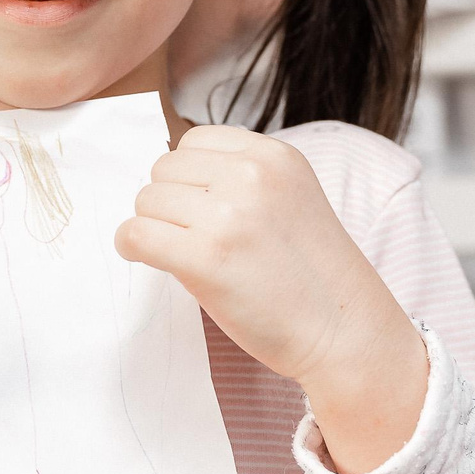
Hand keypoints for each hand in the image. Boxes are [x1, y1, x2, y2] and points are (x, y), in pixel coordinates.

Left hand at [116, 125, 425, 472]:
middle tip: (193, 238)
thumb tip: (168, 176)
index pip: (193, 141)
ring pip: (146, 201)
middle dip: (168, 203)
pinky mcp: (206, 258)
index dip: (187, 178)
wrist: (343, 332)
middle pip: (164, 169)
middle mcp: (251, 176)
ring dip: (153, 228)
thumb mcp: (289, 197)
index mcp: (273, 155)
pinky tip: (148, 260)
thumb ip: (240, 177)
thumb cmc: (312, 274)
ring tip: (181, 254)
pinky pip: (136, 235)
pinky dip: (131, 248)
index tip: (200, 210)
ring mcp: (228, 215)